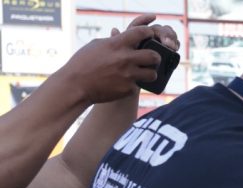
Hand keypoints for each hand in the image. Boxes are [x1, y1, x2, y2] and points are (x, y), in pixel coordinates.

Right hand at [61, 14, 180, 103]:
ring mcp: (128, 75)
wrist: (75, 85)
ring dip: (150, 73)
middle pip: (154, 56)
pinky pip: (138, 86)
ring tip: (144, 73)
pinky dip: (134, 85)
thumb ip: (113, 40)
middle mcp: (125, 58)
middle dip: (155, 57)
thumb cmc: (83, 63)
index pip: (141, 33)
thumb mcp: (96, 45)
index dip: (148, 33)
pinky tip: (126, 84)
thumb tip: (120, 33)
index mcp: (117, 44)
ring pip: (152, 74)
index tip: (150, 36)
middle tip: (153, 59)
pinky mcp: (128, 89)